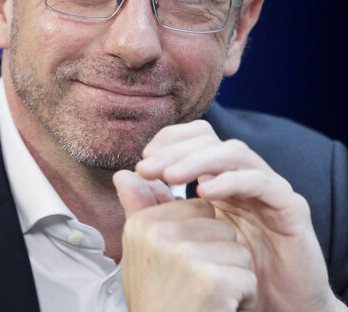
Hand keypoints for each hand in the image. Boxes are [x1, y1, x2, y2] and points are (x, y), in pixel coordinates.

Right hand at [113, 170, 257, 311]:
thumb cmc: (159, 299)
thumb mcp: (142, 253)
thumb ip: (139, 208)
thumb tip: (125, 173)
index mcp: (142, 223)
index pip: (198, 208)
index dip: (202, 239)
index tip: (181, 267)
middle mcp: (157, 233)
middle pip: (221, 226)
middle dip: (220, 256)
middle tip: (195, 285)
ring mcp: (183, 254)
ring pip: (238, 249)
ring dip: (232, 277)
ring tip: (206, 297)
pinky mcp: (209, 278)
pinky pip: (247, 275)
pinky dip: (241, 298)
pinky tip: (217, 308)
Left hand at [133, 119, 340, 311]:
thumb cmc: (227, 274)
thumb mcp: (180, 239)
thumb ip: (151, 208)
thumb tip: (122, 175)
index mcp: (220, 179)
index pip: (196, 138)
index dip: (170, 141)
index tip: (143, 162)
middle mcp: (245, 177)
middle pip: (212, 141)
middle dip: (177, 151)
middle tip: (148, 167)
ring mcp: (270, 190)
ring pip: (236, 154)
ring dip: (199, 160)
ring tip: (170, 176)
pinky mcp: (292, 208)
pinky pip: (264, 183)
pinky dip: (232, 181)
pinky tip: (204, 193)